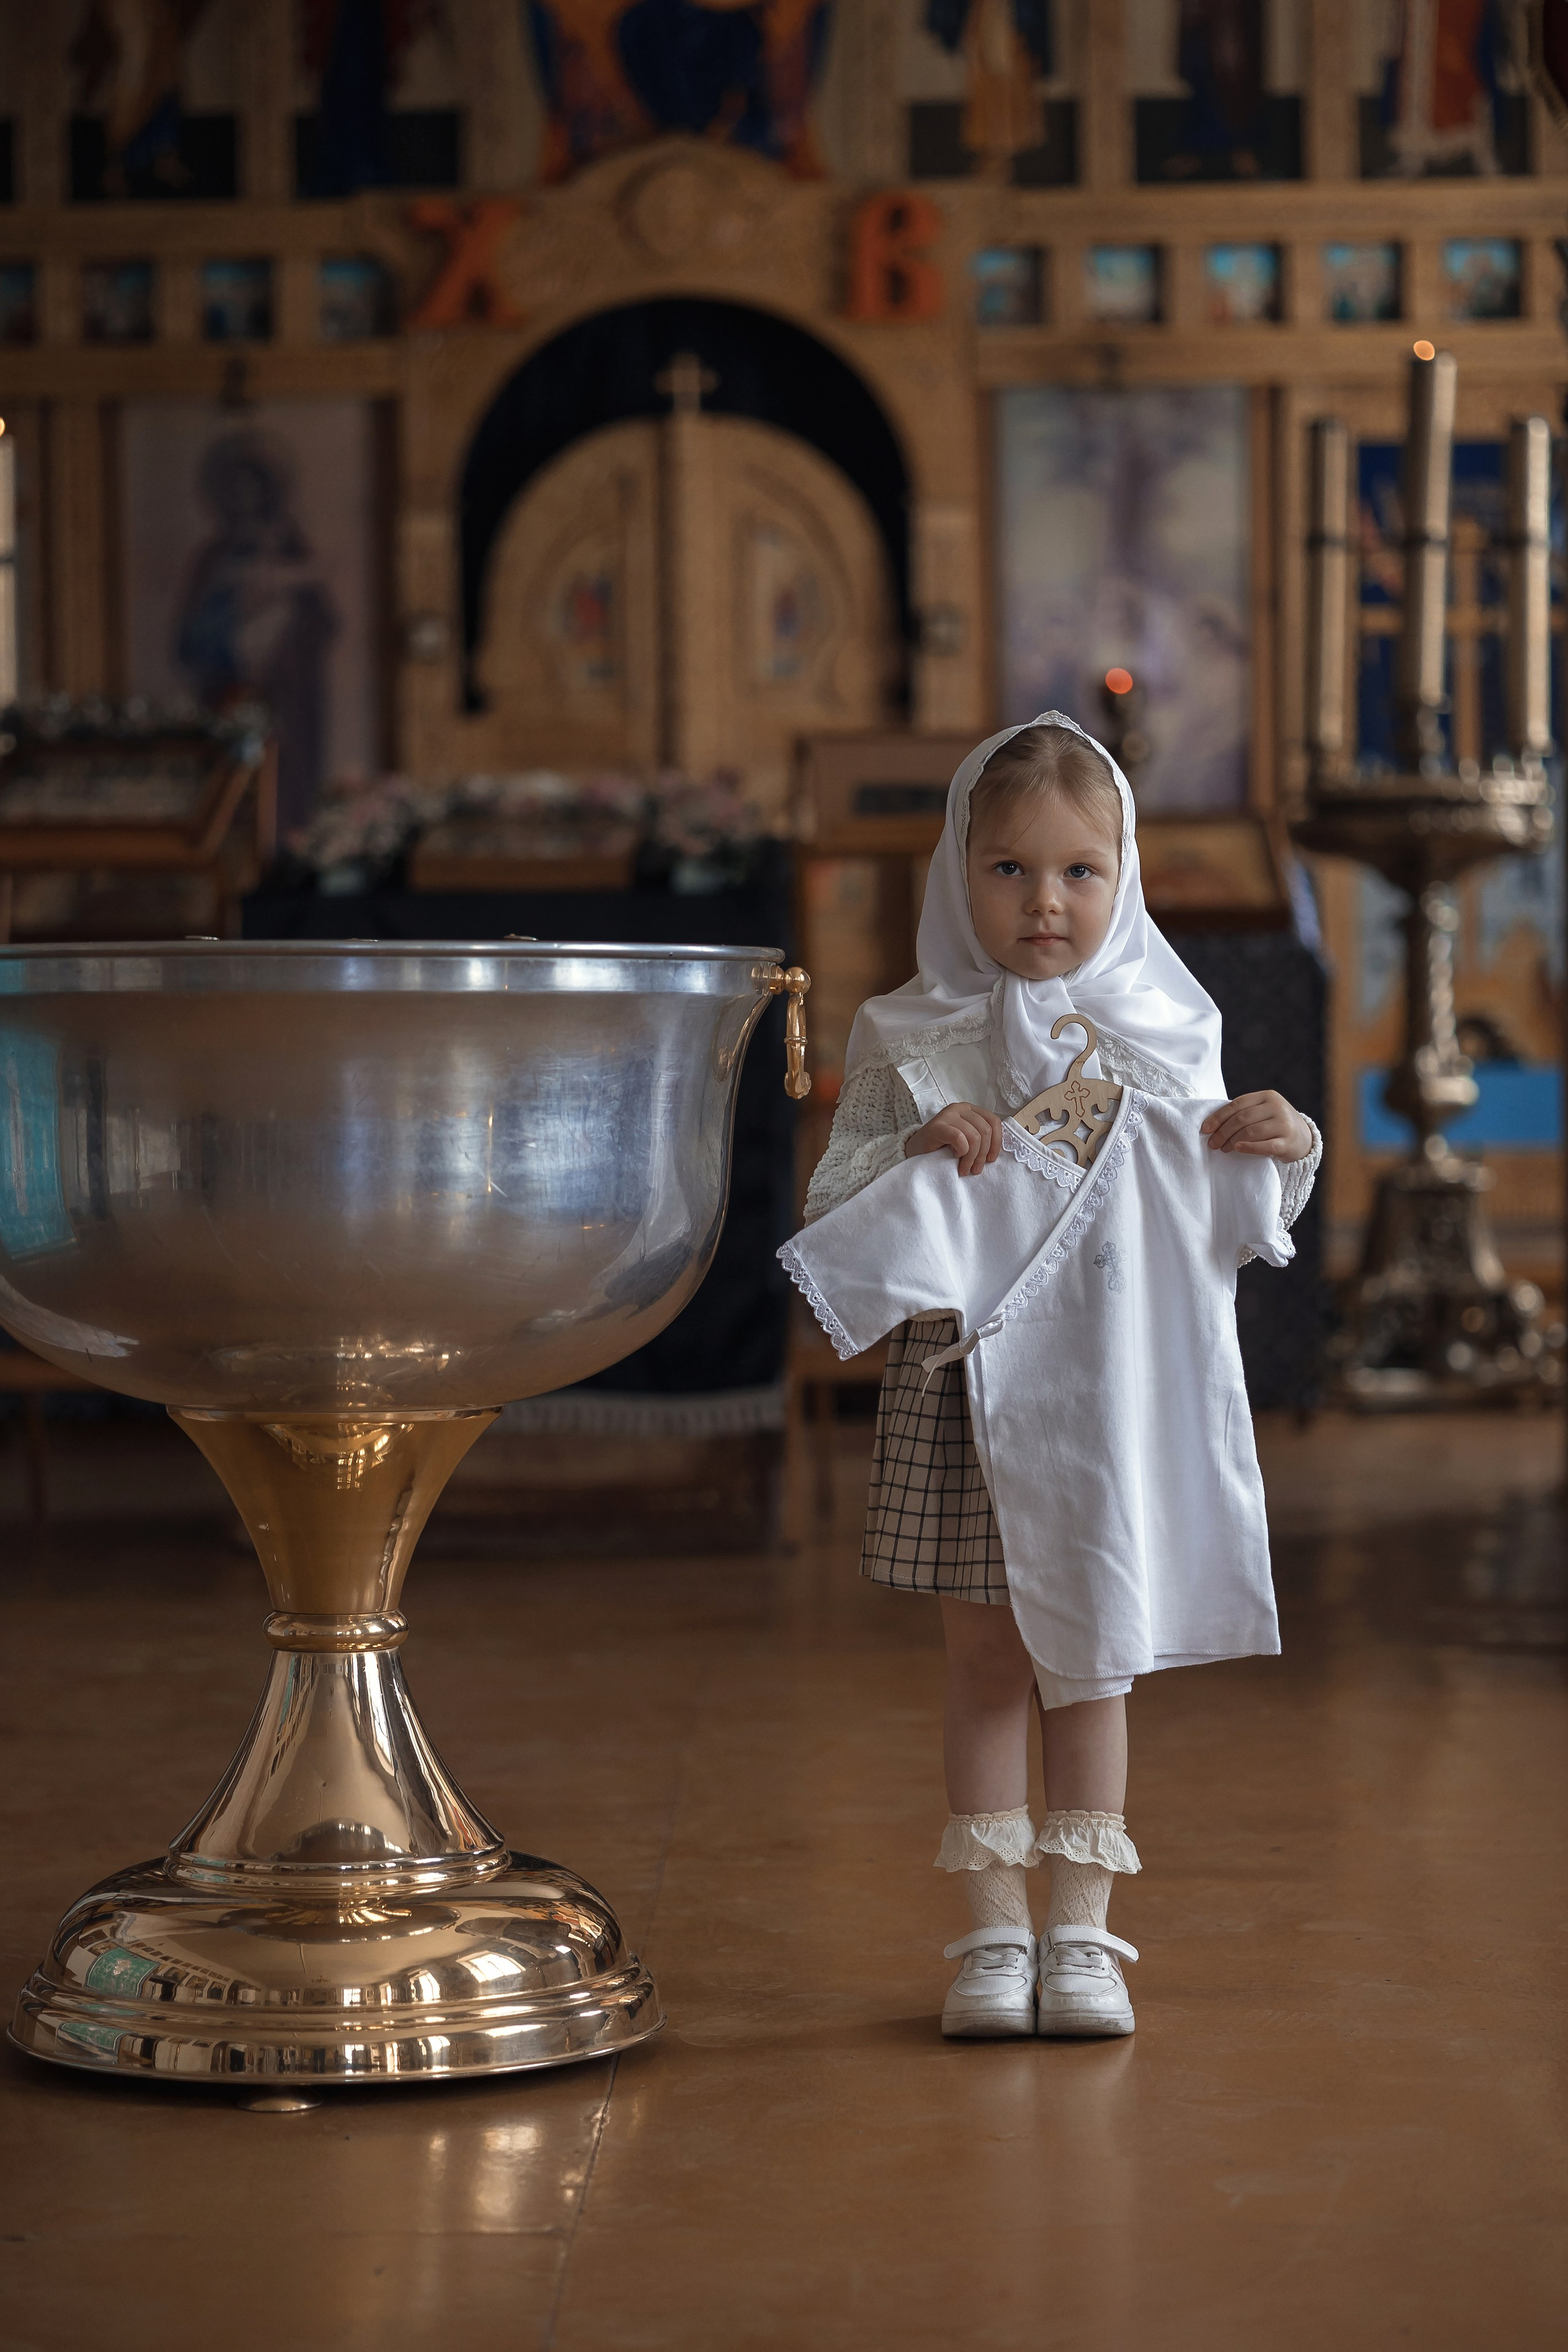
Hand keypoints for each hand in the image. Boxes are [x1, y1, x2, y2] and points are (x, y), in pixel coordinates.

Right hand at [905, 1101, 1003, 1176]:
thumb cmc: (942, 1148)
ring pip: (974, 1136)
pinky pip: (959, 1138)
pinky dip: (961, 1151)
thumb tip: (995, 1151)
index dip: (996, 1143)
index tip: (990, 1160)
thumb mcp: (966, 1140)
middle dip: (982, 1154)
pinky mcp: (937, 1125)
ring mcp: (949, 1114)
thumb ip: (980, 1139)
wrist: (916, 1150)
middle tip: (975, 1169)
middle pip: (985, 1131)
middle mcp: (961, 1108)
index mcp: (971, 1110)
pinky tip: (954, 1156)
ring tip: (964, 1168)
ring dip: (972, 1157)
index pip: (994, 1122)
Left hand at [1200, 1091, 1314, 1161]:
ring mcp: (1284, 1124)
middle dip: (1223, 1131)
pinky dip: (1249, 1147)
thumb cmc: (1274, 1124)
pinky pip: (1266, 1145)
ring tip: (1222, 1148)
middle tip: (1212, 1143)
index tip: (1205, 1128)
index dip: (1219, 1117)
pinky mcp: (1288, 1142)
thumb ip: (1243, 1112)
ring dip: (1232, 1141)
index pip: (1237, 1104)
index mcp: (1267, 1096)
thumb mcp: (1263, 1111)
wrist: (1304, 1138)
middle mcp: (1276, 1107)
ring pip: (1251, 1131)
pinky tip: (1238, 1148)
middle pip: (1242, 1118)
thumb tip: (1211, 1124)